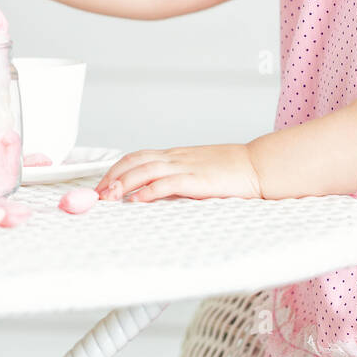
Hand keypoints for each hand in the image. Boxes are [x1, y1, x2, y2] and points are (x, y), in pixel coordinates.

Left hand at [95, 143, 262, 202]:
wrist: (258, 166)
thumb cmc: (232, 173)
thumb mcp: (198, 172)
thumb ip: (177, 180)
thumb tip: (154, 195)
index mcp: (176, 156)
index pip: (137, 157)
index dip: (116, 169)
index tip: (102, 185)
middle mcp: (176, 158)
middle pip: (134, 161)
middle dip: (112, 176)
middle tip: (97, 194)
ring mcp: (186, 167)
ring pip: (145, 169)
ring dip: (123, 183)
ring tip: (109, 197)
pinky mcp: (197, 180)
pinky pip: (168, 183)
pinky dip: (149, 191)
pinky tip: (137, 201)